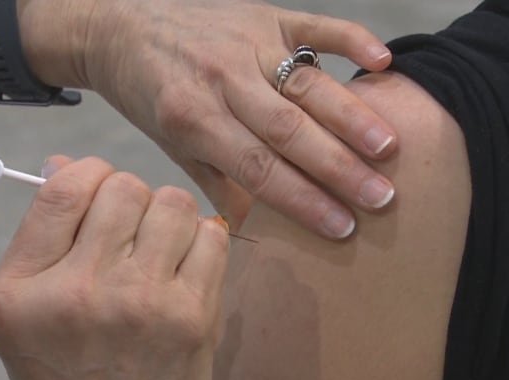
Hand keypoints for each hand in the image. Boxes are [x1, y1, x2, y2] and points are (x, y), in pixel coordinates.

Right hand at [0, 156, 227, 379]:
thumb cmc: (65, 379)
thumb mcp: (26, 316)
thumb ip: (44, 239)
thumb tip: (67, 162)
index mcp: (18, 290)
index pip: (62, 189)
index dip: (88, 172)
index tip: (99, 190)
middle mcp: (75, 293)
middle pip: (123, 187)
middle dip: (131, 198)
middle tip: (131, 231)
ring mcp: (138, 304)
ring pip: (172, 203)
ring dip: (169, 217)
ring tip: (160, 250)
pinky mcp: (190, 319)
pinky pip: (212, 235)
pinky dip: (203, 241)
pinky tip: (186, 270)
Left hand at [17, 0, 397, 237]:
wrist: (119, 26)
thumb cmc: (149, 95)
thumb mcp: (170, 145)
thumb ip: (216, 183)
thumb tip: (253, 230)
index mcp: (193, 118)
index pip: (259, 166)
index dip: (303, 199)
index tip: (342, 226)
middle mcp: (222, 78)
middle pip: (289, 129)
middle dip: (338, 167)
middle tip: (381, 197)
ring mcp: (246, 42)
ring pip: (306, 84)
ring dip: (351, 115)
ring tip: (389, 147)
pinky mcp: (265, 15)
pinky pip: (314, 26)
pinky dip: (350, 40)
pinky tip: (381, 62)